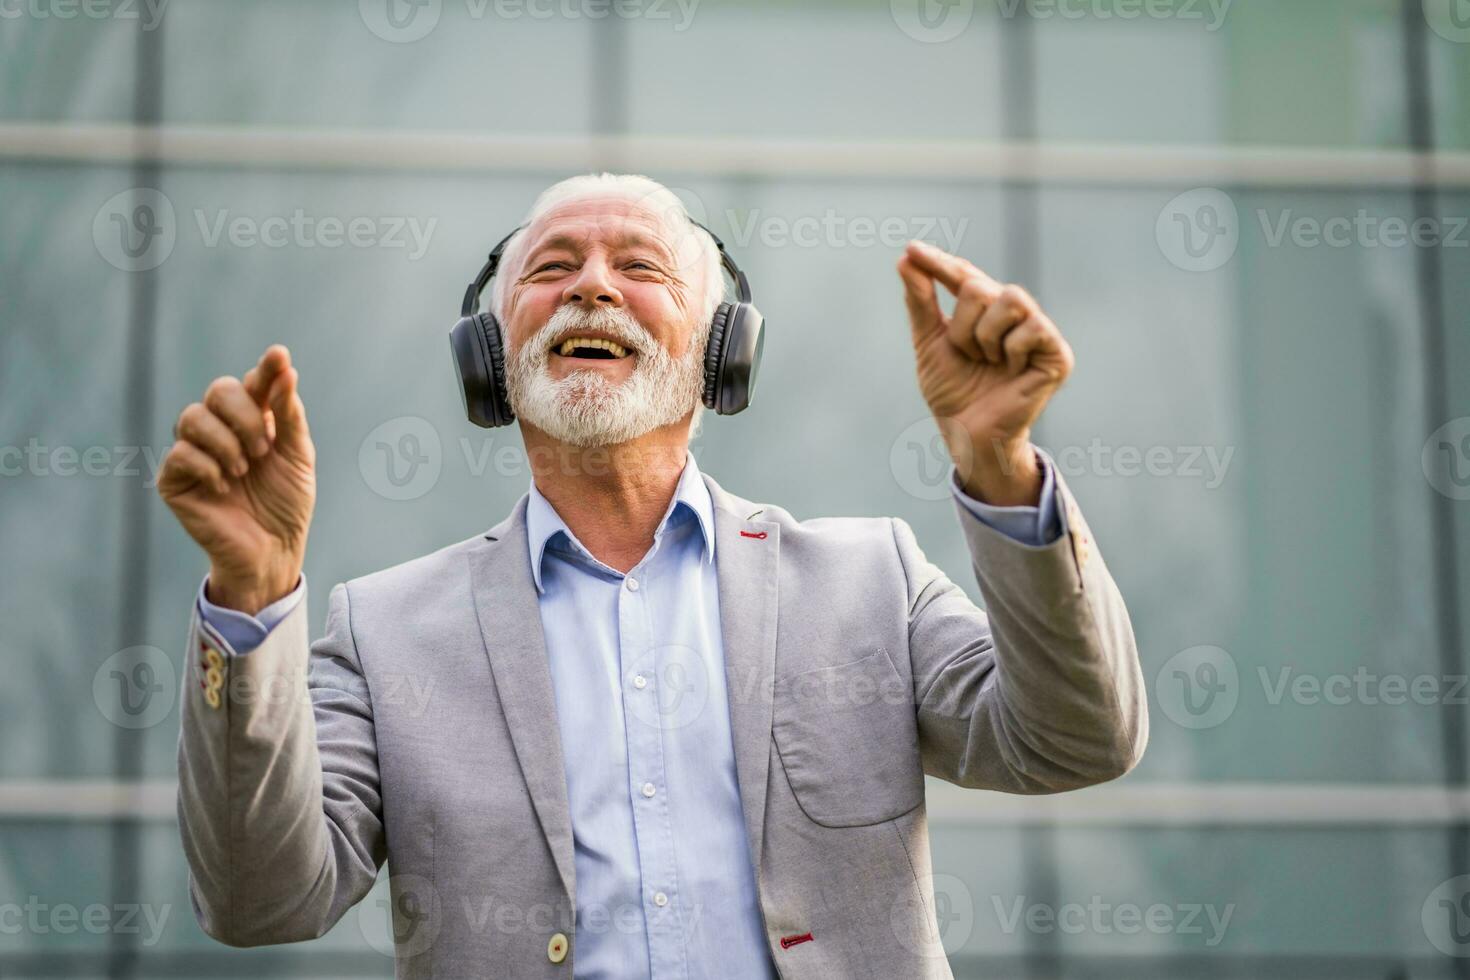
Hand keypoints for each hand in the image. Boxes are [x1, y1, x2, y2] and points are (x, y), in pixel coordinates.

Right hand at [157, 345, 315, 614]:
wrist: (273, 549)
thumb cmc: (287, 503)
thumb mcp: (297, 456)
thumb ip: (288, 415)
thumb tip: (286, 370)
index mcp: (254, 420)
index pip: (255, 383)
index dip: (267, 368)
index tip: (279, 356)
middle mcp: (221, 429)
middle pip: (218, 390)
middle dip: (244, 415)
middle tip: (263, 449)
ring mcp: (195, 452)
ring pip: (193, 417)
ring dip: (225, 442)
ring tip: (244, 470)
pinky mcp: (174, 478)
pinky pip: (181, 452)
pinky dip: (208, 466)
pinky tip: (224, 486)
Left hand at [897, 240, 1072, 505]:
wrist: (967, 434)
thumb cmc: (952, 392)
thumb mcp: (929, 343)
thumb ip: (921, 302)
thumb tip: (906, 260)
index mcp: (984, 310)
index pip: (962, 274)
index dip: (938, 263)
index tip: (912, 250)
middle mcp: (1014, 315)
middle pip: (979, 286)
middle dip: (962, 326)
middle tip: (968, 355)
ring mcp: (1039, 332)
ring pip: (1008, 299)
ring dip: (984, 336)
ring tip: (988, 362)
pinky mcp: (1057, 354)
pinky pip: (1032, 328)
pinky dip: (1012, 350)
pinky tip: (1012, 370)